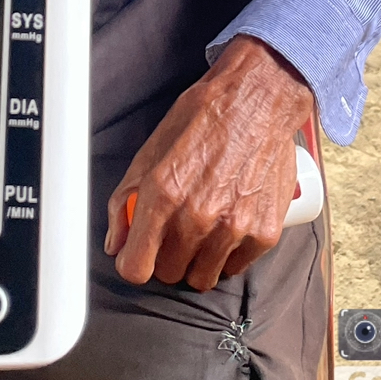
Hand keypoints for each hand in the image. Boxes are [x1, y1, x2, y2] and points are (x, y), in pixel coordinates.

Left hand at [104, 36, 312, 291]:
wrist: (257, 101)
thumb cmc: (202, 120)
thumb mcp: (150, 153)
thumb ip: (124, 202)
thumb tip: (116, 242)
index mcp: (162, 196)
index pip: (136, 267)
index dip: (133, 262)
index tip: (138, 255)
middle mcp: (197, 218)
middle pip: (169, 274)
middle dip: (166, 257)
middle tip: (174, 233)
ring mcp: (233, 228)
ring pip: (202, 278)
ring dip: (197, 260)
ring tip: (202, 230)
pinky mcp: (264, 233)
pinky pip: (236, 267)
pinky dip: (229, 254)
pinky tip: (228, 226)